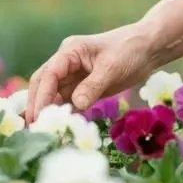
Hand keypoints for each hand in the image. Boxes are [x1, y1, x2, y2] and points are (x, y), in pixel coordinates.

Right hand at [24, 24, 152, 123]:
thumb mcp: (111, 67)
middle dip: (37, 105)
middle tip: (34, 130)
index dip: (41, 96)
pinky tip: (58, 130)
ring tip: (41, 134)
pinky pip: (67, 103)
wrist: (149, 48)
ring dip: (47, 113)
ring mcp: (74, 77)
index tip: (38, 117)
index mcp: (70, 51)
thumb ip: (92, 86)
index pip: (49, 74)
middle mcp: (67, 63)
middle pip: (43, 85)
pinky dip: (62, 115)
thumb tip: (76, 105)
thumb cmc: (129, 50)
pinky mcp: (83, 89)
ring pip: (53, 96)